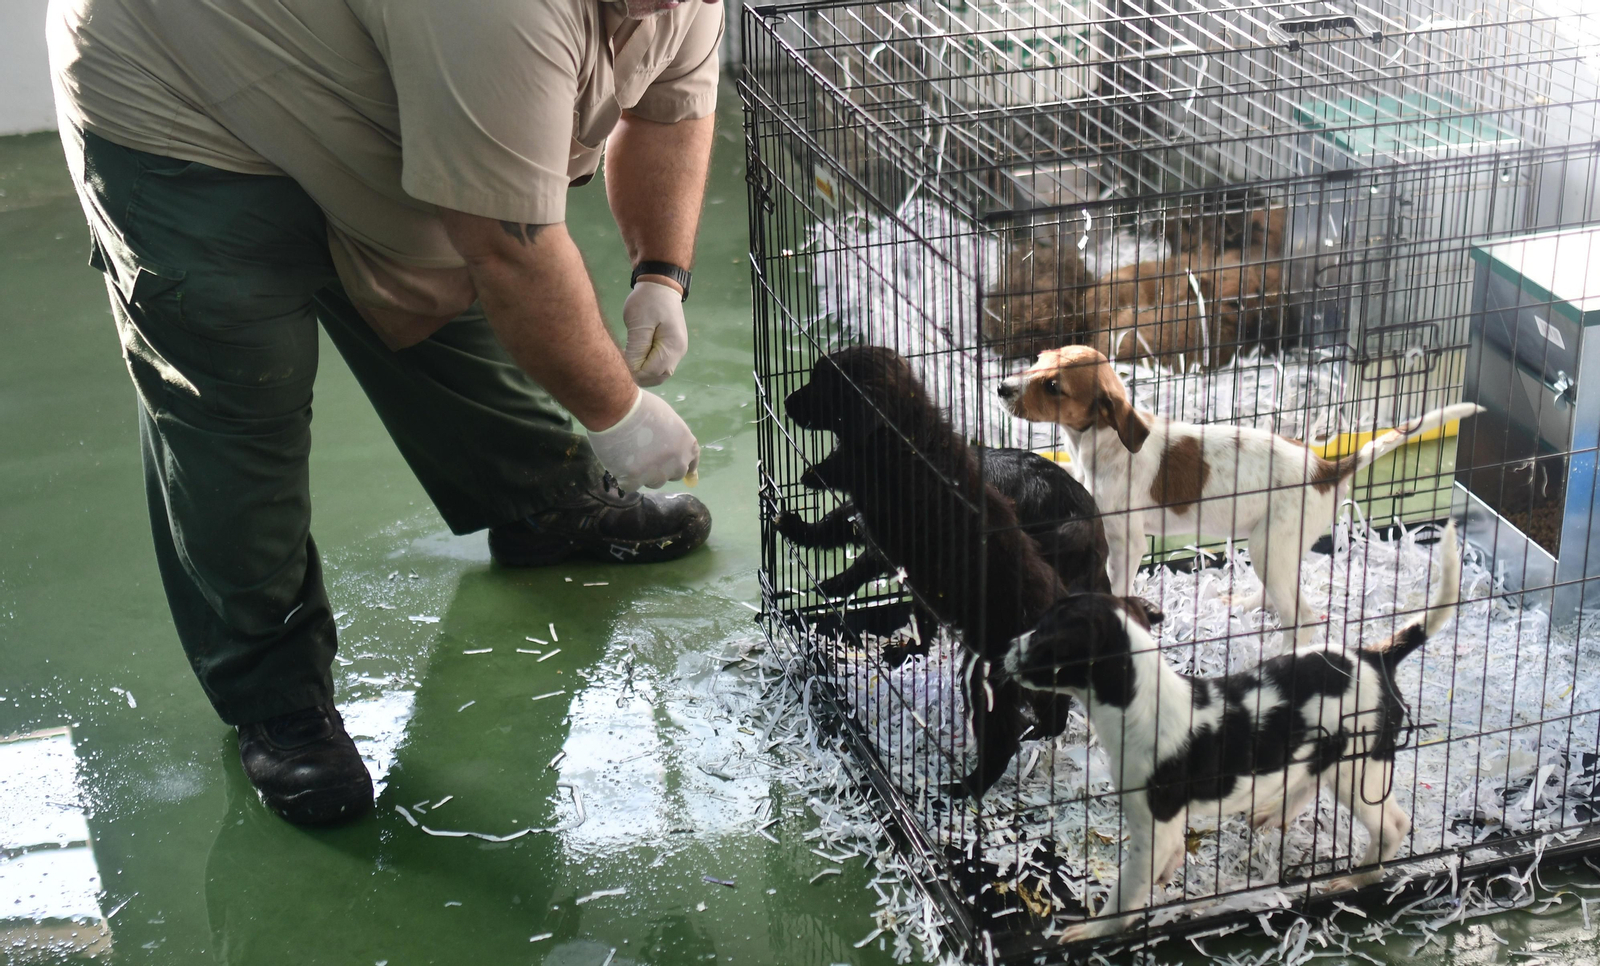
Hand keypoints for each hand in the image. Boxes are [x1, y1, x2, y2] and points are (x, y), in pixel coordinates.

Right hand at [585, 389, 699, 490]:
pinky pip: (631, 485)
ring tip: (628, 454)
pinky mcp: (636, 480)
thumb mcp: (668, 418)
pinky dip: (623, 476)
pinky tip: (617, 459)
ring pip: (652, 482)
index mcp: (687, 444)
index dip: (685, 466)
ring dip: (643, 474)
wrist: (617, 409)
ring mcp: (658, 473)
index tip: (679, 470)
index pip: (692, 462)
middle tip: (644, 455)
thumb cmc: (640, 406)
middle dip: (661, 469)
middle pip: (673, 475)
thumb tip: (674, 451)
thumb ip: (674, 438)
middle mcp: (677, 462)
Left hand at [622, 280, 687, 386]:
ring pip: (657, 374)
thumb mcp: (638, 324)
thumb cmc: (648, 301)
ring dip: (641, 371)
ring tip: (626, 357)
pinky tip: (634, 355)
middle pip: (655, 378)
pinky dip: (645, 365)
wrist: (660, 284)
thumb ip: (636, 350)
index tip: (618, 360)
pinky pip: (658, 365)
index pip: (650, 373)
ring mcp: (676, 352)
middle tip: (620, 360)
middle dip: (637, 374)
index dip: (632, 372)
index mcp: (672, 347)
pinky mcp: (671, 348)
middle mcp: (678, 353)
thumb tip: (631, 372)